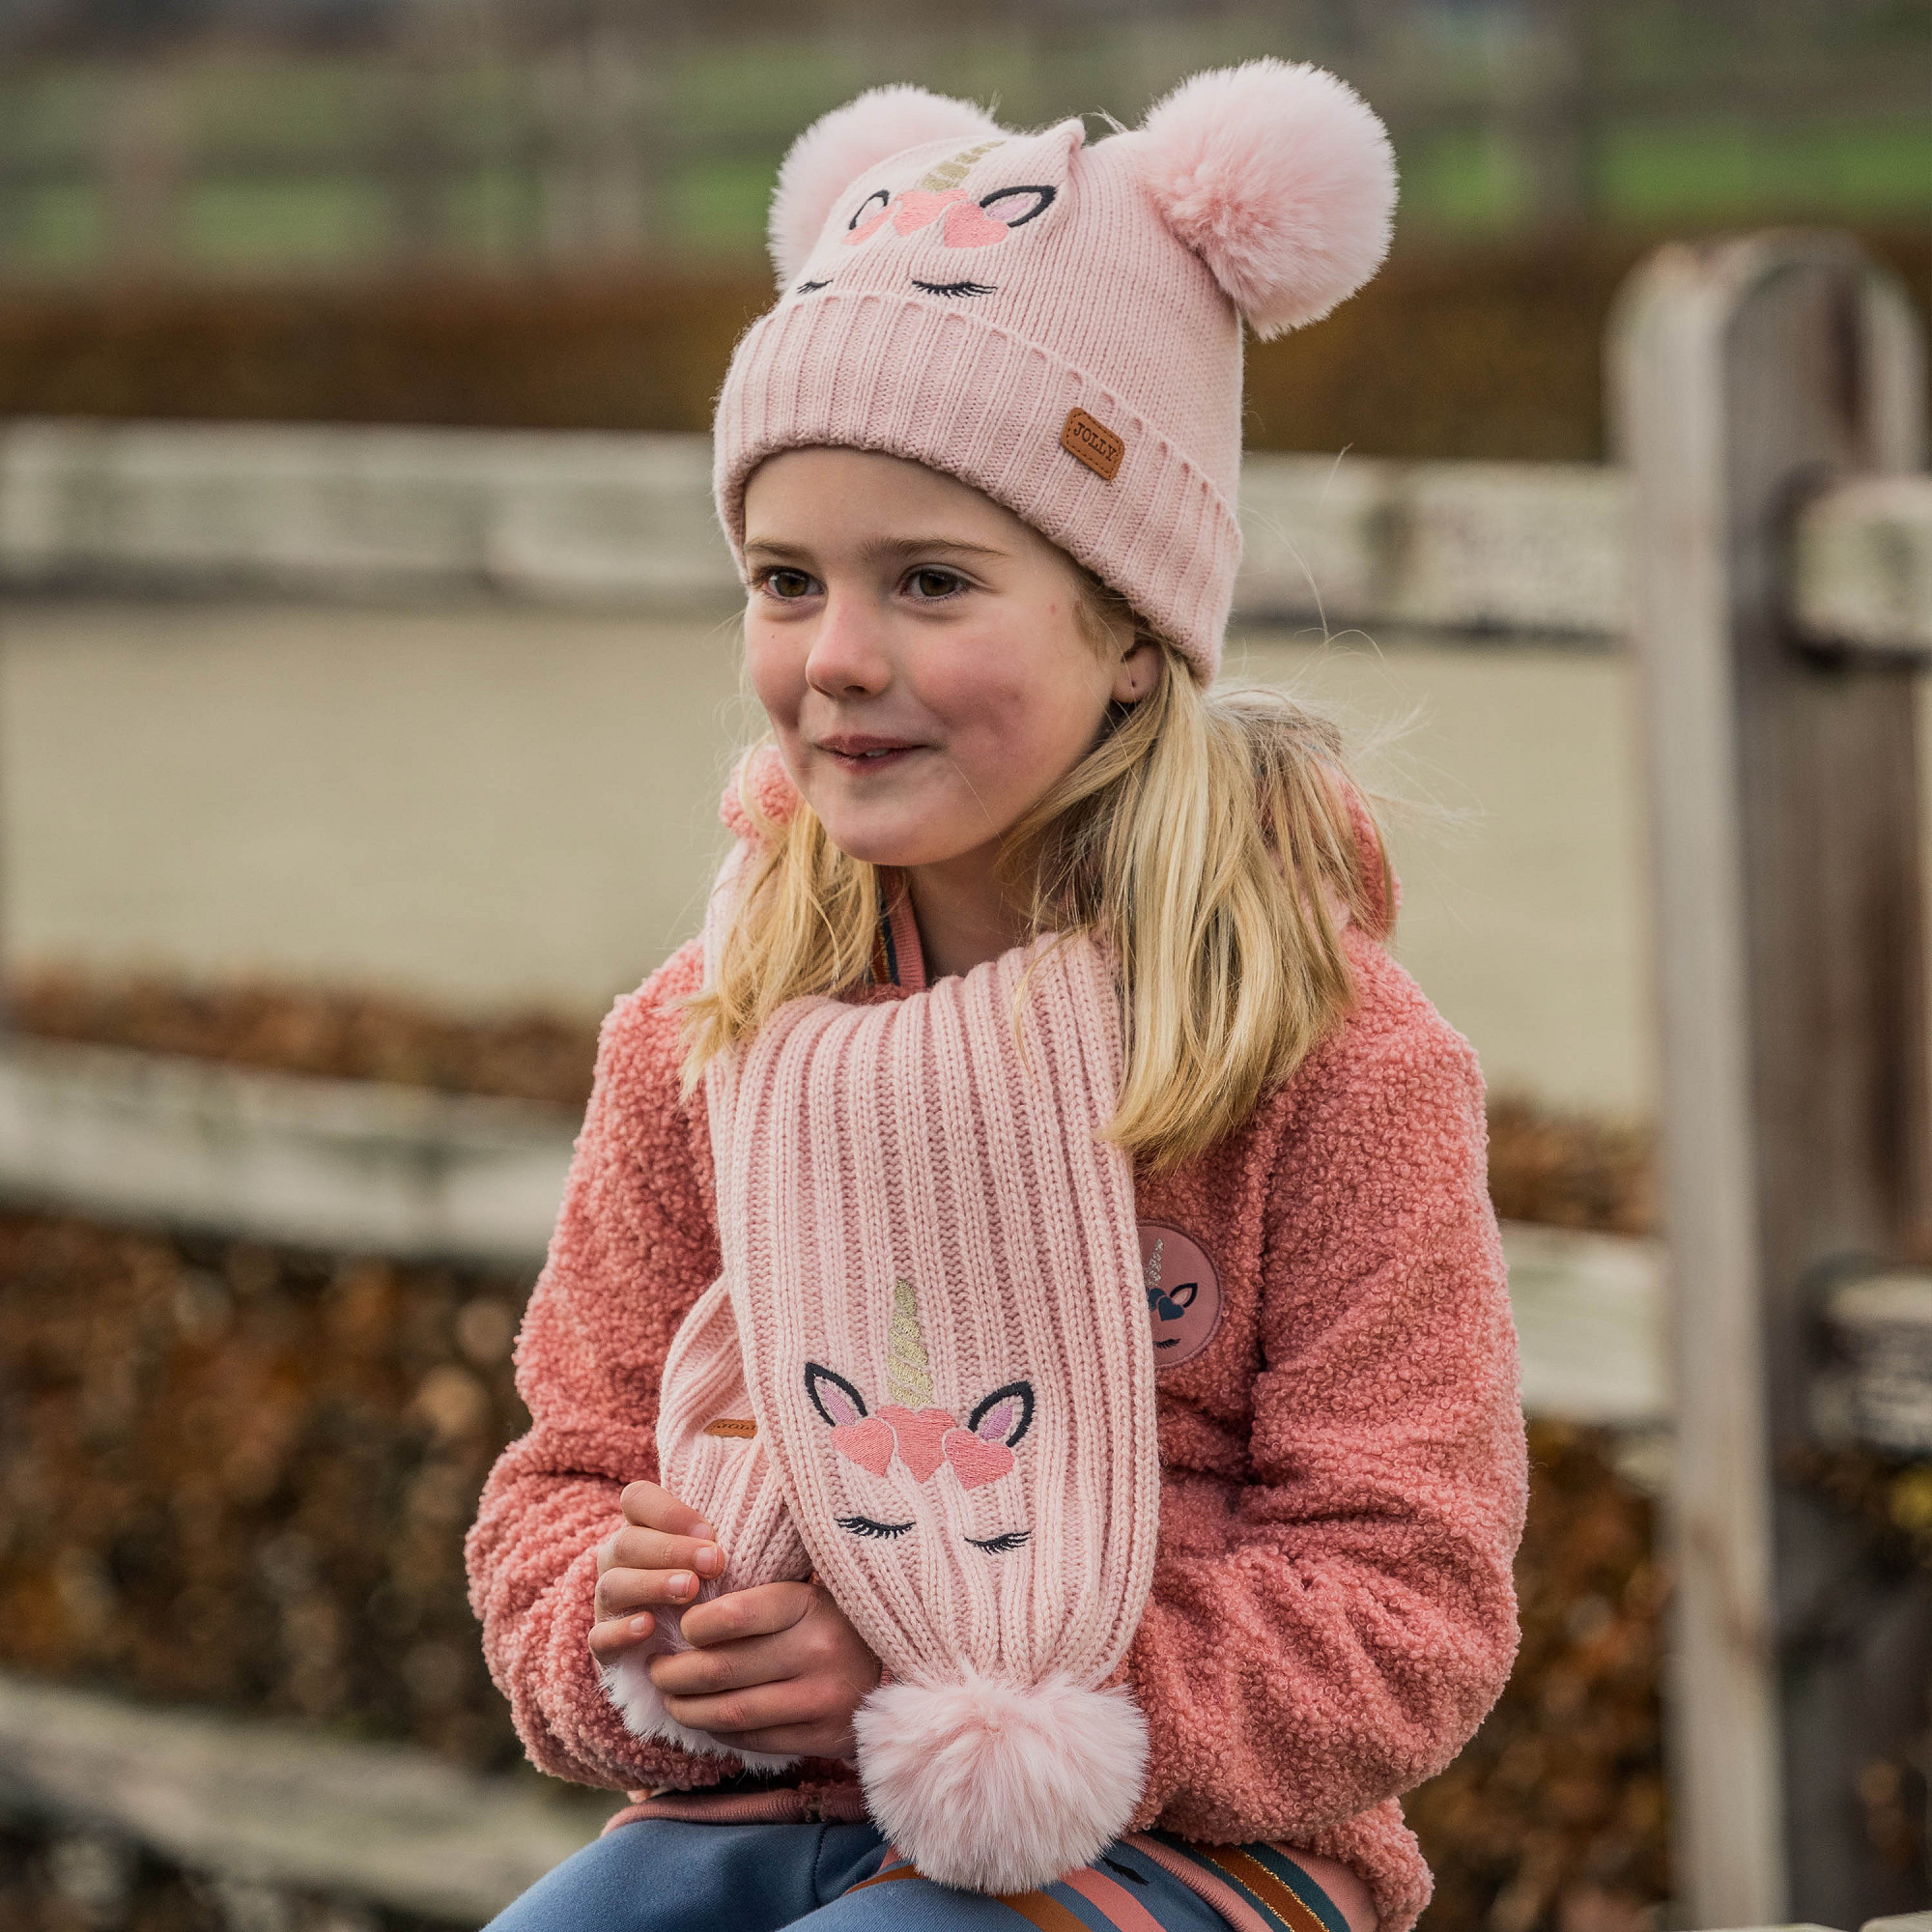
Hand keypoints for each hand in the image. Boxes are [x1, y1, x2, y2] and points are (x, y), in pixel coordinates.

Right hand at [588, 1479, 724, 1658]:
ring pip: (613, 1584)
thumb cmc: (707, 1586)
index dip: (668, 1510)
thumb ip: (720, 1535)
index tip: (710, 1531)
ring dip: (653, 1584)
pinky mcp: (602, 1643)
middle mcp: (616, 1560)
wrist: (685, 1648)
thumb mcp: (713, 1555)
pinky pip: (600, 1636)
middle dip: (672, 1550)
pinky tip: (649, 1626)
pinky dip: (623, 1630)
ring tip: (690, 1590)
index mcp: (640, 1527)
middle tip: (713, 1563)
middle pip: (627, 1542)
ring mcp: (607, 1601)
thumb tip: (754, 1512)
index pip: (636, 1498)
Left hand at [649, 1578, 881, 1759]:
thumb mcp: (802, 1594)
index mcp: (809, 1605)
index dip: (695, 1625)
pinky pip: (751, 1740)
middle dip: (675, 1673)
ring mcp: (820, 1699)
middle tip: (657, 1669)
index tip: (682, 1629)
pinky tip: (706, 1718)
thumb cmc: (828, 1623)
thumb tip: (681, 1609)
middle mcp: (818, 1651)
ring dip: (688, 1708)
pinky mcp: (820, 1737)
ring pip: (731, 1712)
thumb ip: (753, 1598)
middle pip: (722, 1669)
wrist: (890, 1669)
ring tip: (671, 1698)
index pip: (736, 1614)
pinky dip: (719, 1731)